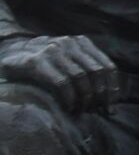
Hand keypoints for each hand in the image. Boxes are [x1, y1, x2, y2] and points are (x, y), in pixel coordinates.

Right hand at [0, 35, 117, 113]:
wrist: (6, 51)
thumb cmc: (42, 61)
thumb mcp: (67, 59)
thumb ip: (86, 70)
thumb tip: (107, 99)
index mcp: (81, 43)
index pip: (107, 67)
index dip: (112, 90)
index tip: (110, 108)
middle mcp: (69, 43)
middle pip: (97, 73)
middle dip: (99, 96)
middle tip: (94, 111)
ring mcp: (52, 50)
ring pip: (81, 78)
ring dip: (84, 99)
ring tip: (80, 111)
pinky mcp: (36, 62)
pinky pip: (61, 83)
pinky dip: (69, 99)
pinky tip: (68, 108)